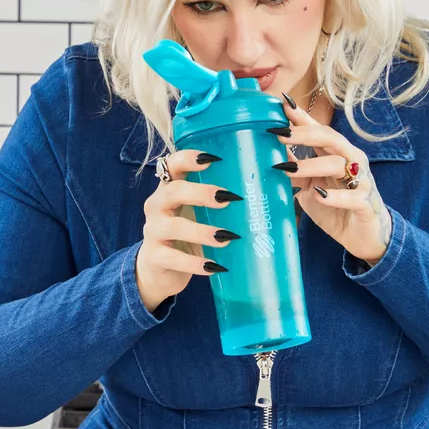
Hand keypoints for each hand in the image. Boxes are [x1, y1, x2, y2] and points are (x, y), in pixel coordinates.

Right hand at [134, 149, 243, 312]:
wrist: (158, 269)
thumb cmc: (186, 235)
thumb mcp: (197, 214)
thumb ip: (220, 202)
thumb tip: (276, 190)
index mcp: (168, 188)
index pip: (172, 164)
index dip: (189, 158)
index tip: (213, 159)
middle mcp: (156, 205)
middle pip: (173, 191)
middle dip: (201, 193)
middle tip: (228, 198)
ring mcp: (152, 231)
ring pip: (173, 226)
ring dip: (202, 231)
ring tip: (227, 237)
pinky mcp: (154, 257)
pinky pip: (173, 258)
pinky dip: (195, 263)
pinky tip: (215, 266)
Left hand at [276, 96, 393, 265]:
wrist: (362, 236)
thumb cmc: (336, 207)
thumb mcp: (309, 186)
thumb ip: (296, 168)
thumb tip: (270, 151)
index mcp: (336, 155)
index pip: (318, 130)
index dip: (301, 117)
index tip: (282, 105)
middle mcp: (351, 162)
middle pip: (330, 138)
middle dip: (305, 134)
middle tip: (281, 134)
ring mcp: (361, 182)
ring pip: (339, 164)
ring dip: (312, 165)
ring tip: (290, 169)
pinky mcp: (366, 205)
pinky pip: (354, 197)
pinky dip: (337, 196)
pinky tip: (321, 195)